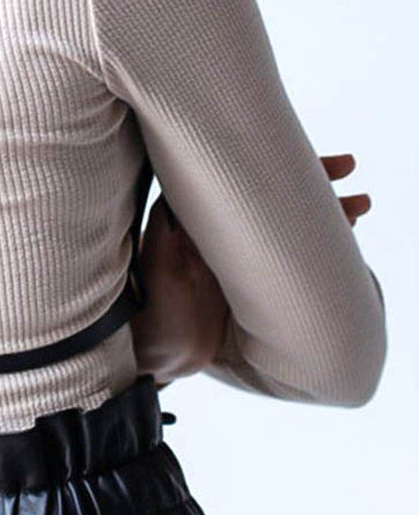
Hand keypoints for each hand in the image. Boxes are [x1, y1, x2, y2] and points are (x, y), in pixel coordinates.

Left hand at [132, 152, 371, 388]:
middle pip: (268, 197)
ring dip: (321, 213)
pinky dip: (315, 245)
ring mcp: (240, 256)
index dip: (272, 167)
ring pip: (285, 225)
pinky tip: (344, 237)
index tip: (303, 158)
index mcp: (195, 221)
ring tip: (361, 206)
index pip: (239, 181)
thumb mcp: (155, 273)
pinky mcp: (254, 282)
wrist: (162, 356)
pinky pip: (289, 255)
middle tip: (348, 170)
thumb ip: (162, 237)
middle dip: (309, 183)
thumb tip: (170, 196)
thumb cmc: (152, 313)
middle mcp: (219, 231)